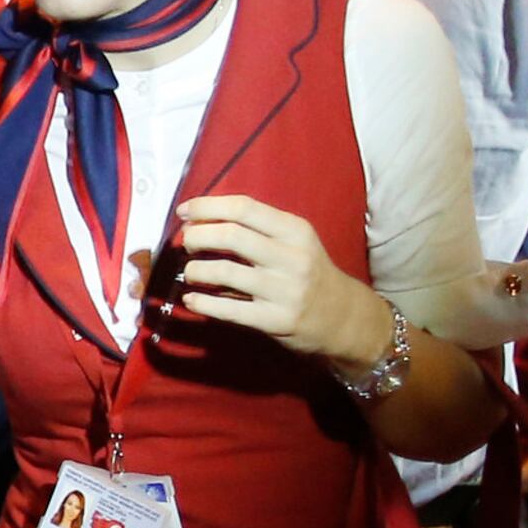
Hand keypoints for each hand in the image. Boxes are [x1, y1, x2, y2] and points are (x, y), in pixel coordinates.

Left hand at [163, 195, 391, 368]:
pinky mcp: (275, 321)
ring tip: (191, 272)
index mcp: (295, 231)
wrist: (342, 317)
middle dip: (198, 236)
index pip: (244, 208)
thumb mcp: (295, 242)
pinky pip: (228, 310)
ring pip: (225, 272)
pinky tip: (192, 299)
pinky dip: (202, 303)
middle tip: (187, 243)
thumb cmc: (309, 273)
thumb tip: (202, 221)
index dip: (207, 207)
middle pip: (231, 236)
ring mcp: (284, 291)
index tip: (185, 212)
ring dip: (196, 270)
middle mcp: (292, 258)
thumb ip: (257, 230)